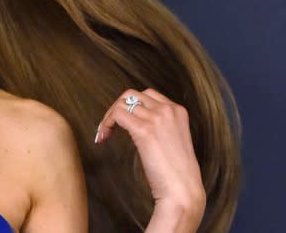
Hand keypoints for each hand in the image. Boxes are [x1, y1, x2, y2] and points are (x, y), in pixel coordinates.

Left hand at [95, 88, 205, 231]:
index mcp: (178, 111)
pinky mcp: (144, 130)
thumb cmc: (177, 174)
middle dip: (116, 108)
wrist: (183, 191)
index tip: (122, 122)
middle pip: (132, 95)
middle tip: (109, 127)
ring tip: (104, 135)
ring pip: (122, 103)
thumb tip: (137, 122)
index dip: (130, 105)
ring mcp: (157, 118)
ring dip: (108, 118)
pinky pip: (117, 115)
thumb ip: (161, 126)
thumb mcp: (173, 140)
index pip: (147, 94)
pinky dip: (106, 123)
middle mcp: (168, 110)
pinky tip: (103, 137)